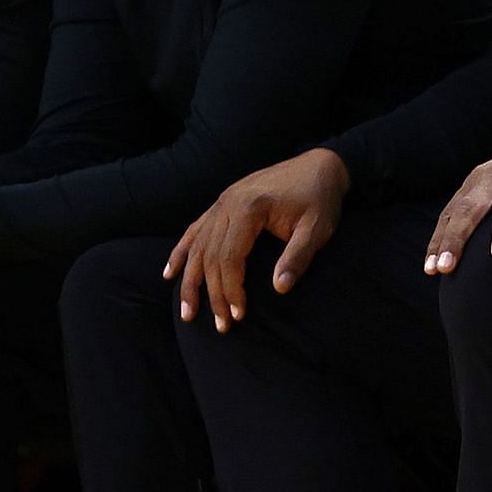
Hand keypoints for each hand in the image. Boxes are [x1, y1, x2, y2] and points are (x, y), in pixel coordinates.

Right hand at [164, 148, 349, 332]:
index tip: (238, 316)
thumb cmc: (320, 198)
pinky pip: (195, 229)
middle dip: (213, 294)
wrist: (320, 166)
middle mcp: (228, 202)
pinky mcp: (224, 202)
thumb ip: (298, 257)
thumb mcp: (317, 228)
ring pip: (198, 246)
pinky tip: (170, 273)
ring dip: (190, 281)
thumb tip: (280, 289)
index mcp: (249, 207)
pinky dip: (182, 252)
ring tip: (188, 312)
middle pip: (210, 256)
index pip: (230, 257)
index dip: (231, 289)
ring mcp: (223, 201)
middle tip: (221, 325)